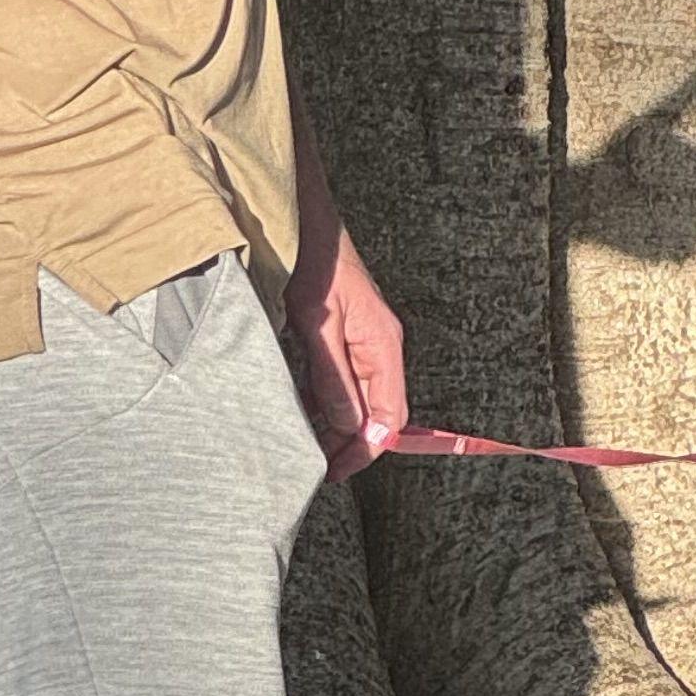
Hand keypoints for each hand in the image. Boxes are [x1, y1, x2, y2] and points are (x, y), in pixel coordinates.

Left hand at [281, 224, 408, 481]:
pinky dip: (326, 399)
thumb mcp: (318, 325)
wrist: (305, 226)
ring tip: (307, 442)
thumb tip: (346, 425)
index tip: (338, 468)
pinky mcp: (346, 336)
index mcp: (384, 344)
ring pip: (359, 398)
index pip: (391, 414)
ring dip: (336, 423)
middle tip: (318, 464)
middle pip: (376, 411)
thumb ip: (332, 376)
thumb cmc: (317, 265)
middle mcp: (381, 346)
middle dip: (349, 441)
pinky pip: (343, 379)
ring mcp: (364, 341)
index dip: (368, 446)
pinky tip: (304, 408)